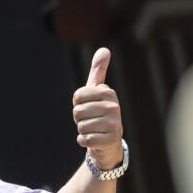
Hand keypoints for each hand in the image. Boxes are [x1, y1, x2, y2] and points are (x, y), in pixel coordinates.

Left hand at [72, 47, 124, 169]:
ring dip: (82, 131)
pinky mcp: (111, 139)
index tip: (88, 107)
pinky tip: (93, 140)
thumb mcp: (97, 91)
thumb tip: (105, 49)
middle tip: (91, 121)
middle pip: (78, 112)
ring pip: (81, 126)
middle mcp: (114, 107)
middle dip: (79, 119)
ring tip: (94, 130)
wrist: (108, 142)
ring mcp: (114, 124)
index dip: (78, 104)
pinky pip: (85, 139)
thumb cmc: (99, 113)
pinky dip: (84, 141)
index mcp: (108, 92)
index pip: (77, 96)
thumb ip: (98, 71)